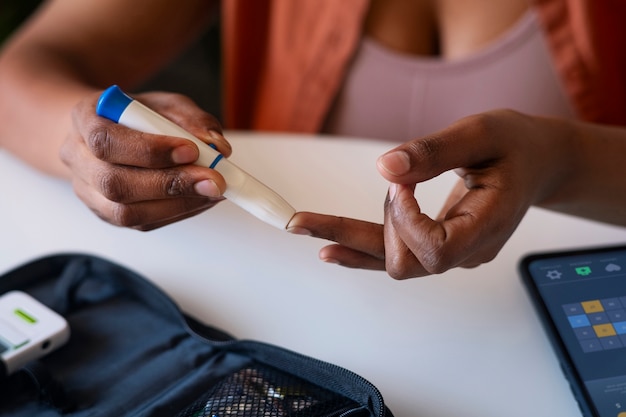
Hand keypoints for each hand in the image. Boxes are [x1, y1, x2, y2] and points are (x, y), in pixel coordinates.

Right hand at [60, 90, 232, 230]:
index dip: (149, 150)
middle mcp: (78, 158)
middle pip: (115, 183)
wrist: (111, 132)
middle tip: (213, 179)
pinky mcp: (108, 214)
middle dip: (170, 183)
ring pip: (125, 212)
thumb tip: (217, 146)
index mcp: (84, 119)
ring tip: (212, 191)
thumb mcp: (166, 104)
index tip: (191, 150)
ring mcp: (89, 192)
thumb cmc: (138, 116)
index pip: (106, 141)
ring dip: (177, 204)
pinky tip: (201, 199)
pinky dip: (178, 212)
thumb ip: (192, 119)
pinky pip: (142, 223)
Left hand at [289, 110, 566, 277]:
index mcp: (489, 226)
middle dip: (379, 224)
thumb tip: (385, 167)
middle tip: (390, 182)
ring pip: (391, 261)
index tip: (403, 182)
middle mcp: (469, 251)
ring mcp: (453, 254)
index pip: (437, 250)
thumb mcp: (482, 132)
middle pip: (405, 262)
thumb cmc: (516, 145)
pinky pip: (392, 255)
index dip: (408, 221)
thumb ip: (437, 151)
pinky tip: (327, 246)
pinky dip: (358, 249)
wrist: (536, 163)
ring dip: (352, 236)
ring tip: (303, 222)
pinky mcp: (437, 245)